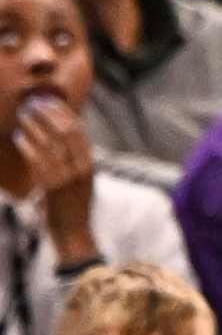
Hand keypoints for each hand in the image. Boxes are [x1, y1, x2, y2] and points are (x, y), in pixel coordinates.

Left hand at [14, 93, 93, 249]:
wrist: (73, 233)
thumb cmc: (72, 206)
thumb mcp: (81, 180)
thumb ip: (75, 159)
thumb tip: (62, 135)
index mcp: (89, 164)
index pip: (78, 130)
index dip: (62, 112)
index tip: (48, 101)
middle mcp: (81, 168)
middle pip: (65, 131)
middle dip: (48, 113)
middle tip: (32, 104)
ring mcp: (67, 178)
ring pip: (49, 142)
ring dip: (34, 125)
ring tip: (22, 116)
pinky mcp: (51, 187)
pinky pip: (37, 159)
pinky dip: (27, 144)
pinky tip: (18, 136)